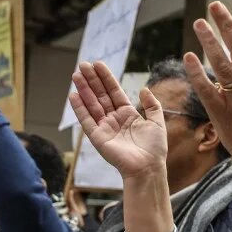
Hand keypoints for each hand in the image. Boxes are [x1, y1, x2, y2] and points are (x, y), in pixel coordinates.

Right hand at [69, 61, 166, 177]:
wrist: (148, 167)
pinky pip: (86, 120)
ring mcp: (104, 127)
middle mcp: (114, 119)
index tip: (98, 65)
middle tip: (83, 64)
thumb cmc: (155, 148)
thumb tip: (144, 89)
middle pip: (100, 95)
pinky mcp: (97, 137)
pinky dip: (80, 108)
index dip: (106, 78)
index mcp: (128, 115)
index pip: (114, 92)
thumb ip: (152, 105)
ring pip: (92, 104)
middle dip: (92, 80)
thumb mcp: (157, 122)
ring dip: (84, 90)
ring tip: (76, 75)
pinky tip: (74, 95)